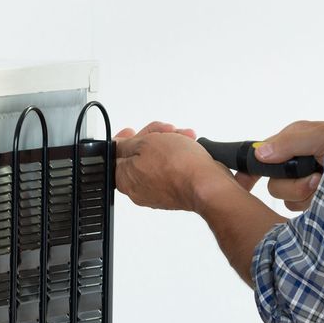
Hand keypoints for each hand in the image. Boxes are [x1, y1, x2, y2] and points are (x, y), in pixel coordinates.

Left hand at [112, 121, 227, 212]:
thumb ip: (126, 144)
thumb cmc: (178, 166)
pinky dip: (178, 155)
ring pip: (158, 159)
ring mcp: (158, 191)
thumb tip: (117, 146)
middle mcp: (139, 189)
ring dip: (169, 142)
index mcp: (124, 179)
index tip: (130, 131)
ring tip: (183, 137)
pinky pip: (172, 168)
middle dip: (153, 137)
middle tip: (165, 130)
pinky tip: (188, 146)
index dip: (123, 139)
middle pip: (139, 155)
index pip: (116, 156)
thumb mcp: (145, 143)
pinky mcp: (175, 191)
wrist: (207, 183)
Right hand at [253, 120, 323, 212]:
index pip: (260, 159)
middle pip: (274, 185)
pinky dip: (313, 201)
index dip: (253, 171)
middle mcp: (292, 167)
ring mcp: (303, 186)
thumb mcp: (319, 135)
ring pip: (286, 200)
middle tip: (315, 177)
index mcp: (289, 146)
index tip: (249, 182)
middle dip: (293, 185)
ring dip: (305, 193)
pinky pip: (299, 208)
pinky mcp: (312, 201)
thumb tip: (260, 154)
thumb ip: (289, 141)